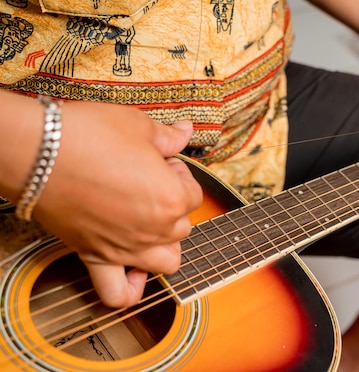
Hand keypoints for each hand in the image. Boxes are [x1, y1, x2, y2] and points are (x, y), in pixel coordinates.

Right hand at [32, 101, 202, 307]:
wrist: (37, 152)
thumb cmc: (88, 136)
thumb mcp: (138, 126)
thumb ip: (169, 137)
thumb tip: (186, 131)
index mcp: (171, 198)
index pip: (193, 195)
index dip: (180, 176)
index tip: (163, 163)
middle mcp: (154, 230)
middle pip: (182, 226)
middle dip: (172, 203)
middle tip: (149, 182)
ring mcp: (126, 248)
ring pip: (166, 262)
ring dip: (165, 246)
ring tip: (150, 224)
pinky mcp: (95, 257)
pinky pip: (118, 292)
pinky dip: (131, 290)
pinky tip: (134, 274)